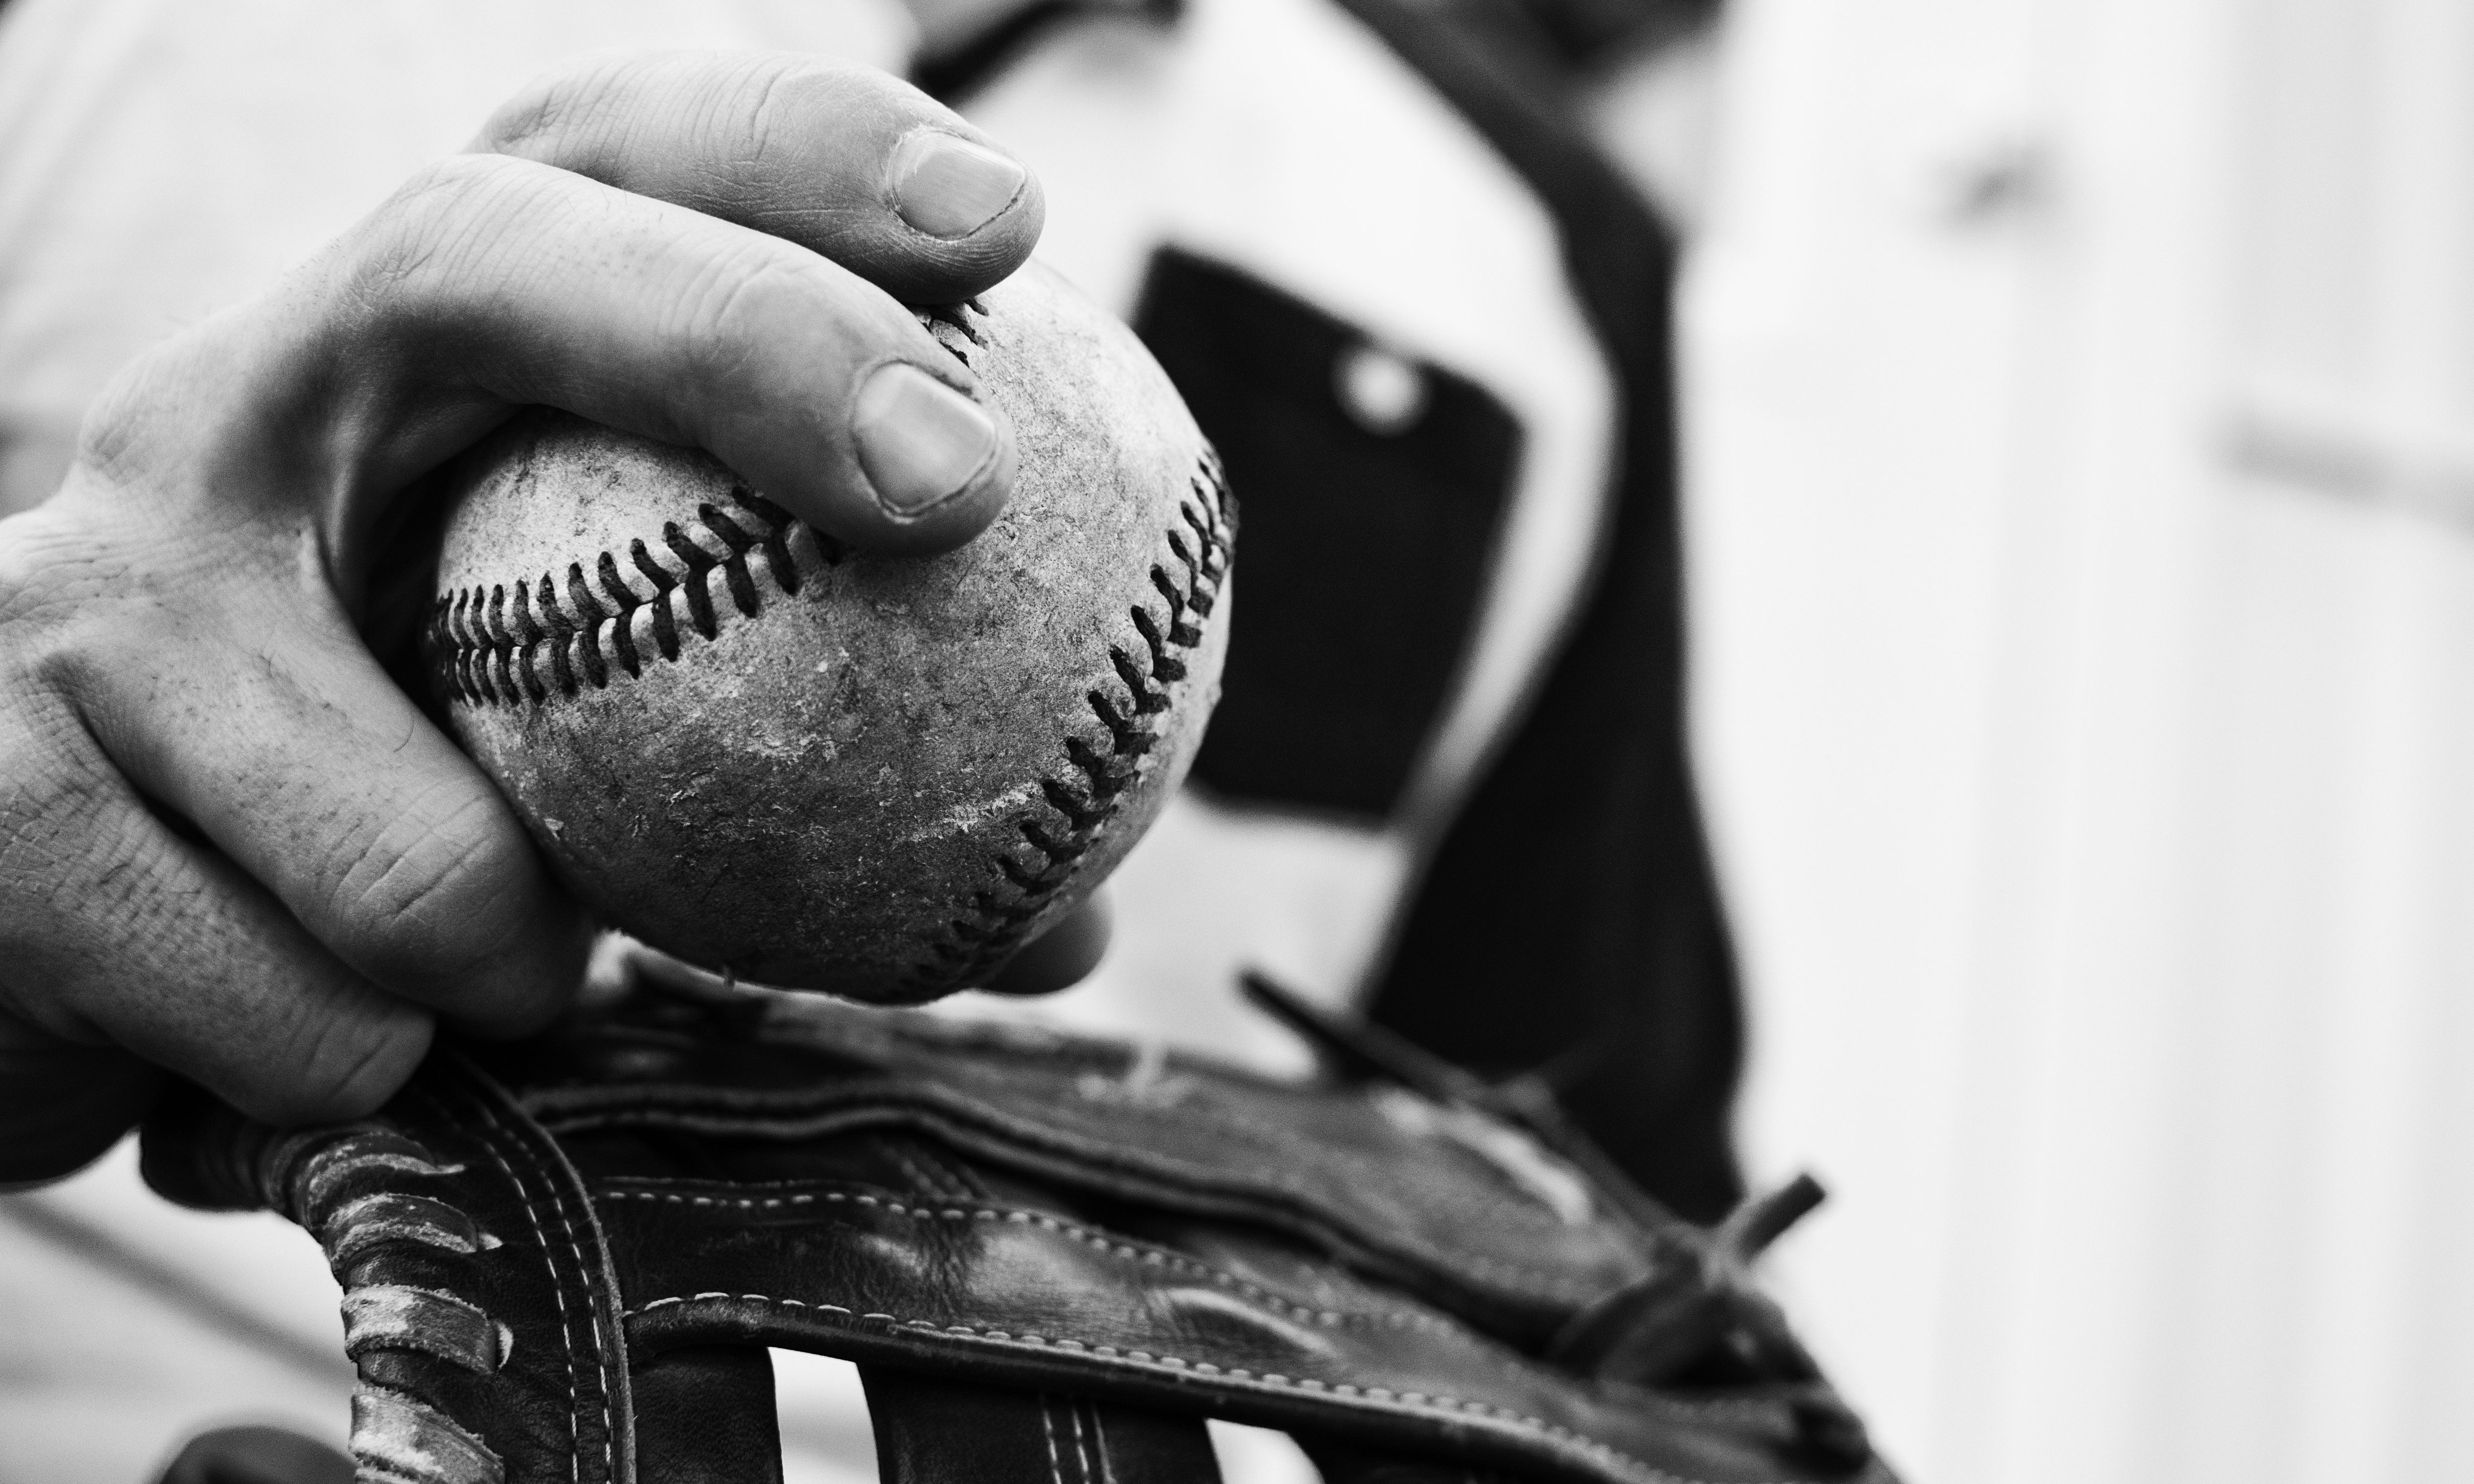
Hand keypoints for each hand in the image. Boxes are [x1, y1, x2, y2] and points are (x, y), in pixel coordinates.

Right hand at [0, 51, 1065, 1184]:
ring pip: (433, 842)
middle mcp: (215, 418)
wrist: (22, 939)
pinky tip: (308, 1052)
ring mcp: (79, 601)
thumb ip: (778, 780)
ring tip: (485, 984)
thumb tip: (1062, 909)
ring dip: (530, 963)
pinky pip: (324, 1016)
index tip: (1006, 224)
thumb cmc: (348, 824)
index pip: (583, 156)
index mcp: (378, 372)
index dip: (789, 154)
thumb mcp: (556, 747)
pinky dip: (390, 1078)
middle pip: (465, 258)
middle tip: (952, 482)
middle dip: (739, 336)